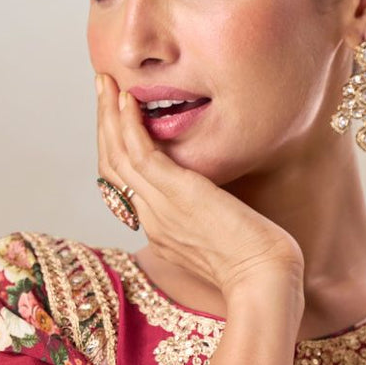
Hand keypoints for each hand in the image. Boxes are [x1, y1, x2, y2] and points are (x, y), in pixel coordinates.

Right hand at [95, 70, 303, 300]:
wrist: (264, 281)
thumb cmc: (256, 264)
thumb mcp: (221, 237)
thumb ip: (204, 216)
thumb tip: (210, 198)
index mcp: (159, 229)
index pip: (123, 184)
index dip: (115, 147)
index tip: (116, 117)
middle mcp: (151, 218)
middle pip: (112, 166)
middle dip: (103, 123)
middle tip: (101, 88)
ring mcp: (161, 208)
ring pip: (118, 156)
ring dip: (108, 115)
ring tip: (105, 83)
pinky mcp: (177, 194)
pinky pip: (141, 155)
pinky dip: (129, 126)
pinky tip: (128, 101)